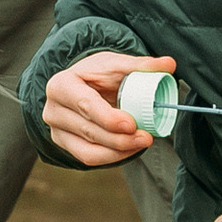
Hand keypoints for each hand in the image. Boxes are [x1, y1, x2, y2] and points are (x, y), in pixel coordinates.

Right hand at [43, 49, 171, 163]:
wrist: (82, 84)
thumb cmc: (98, 74)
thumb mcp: (116, 64)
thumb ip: (142, 65)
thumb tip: (169, 64)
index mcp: (62, 84)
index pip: (85, 105)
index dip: (108, 118)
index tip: (132, 124)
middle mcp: (53, 109)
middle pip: (89, 131)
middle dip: (119, 139)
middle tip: (146, 137)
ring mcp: (56, 130)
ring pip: (88, 150)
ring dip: (119, 151)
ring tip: (142, 142)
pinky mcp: (64, 144)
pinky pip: (89, 158)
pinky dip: (112, 157)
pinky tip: (130, 150)